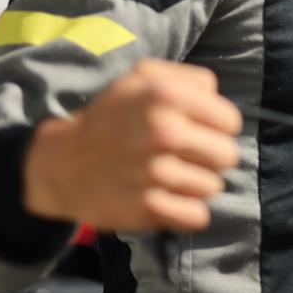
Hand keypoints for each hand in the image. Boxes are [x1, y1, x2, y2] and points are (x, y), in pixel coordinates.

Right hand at [23, 59, 241, 231]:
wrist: (61, 162)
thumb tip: (218, 98)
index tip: (197, 131)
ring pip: (214, 187)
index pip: (231, 122)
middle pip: (228, 156)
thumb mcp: (143, 77)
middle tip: (185, 156)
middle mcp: (164, 131)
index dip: (217, 127)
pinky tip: (168, 198)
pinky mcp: (148, 207)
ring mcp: (156, 172)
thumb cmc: (113, 116)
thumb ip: (190, 79)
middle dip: (210, 157)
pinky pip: (198, 216)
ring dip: (196, 184)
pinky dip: (186, 211)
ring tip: (171, 176)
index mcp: (167, 94)